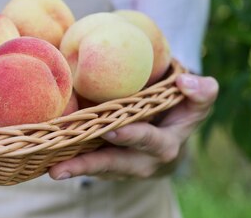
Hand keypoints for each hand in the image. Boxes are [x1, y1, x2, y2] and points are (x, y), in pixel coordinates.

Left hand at [48, 73, 218, 180]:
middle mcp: (142, 161)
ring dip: (75, 168)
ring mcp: (121, 167)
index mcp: (165, 144)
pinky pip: (87, 165)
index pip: (150, 141)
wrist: (169, 138)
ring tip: (54, 170)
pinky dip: (69, 163)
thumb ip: (201, 92)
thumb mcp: (197, 103)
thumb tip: (185, 81)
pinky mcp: (105, 165)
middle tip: (64, 164)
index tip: (114, 130)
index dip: (134, 136)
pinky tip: (48, 162)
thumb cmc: (180, 114)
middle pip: (116, 163)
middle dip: (93, 163)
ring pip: (98, 168)